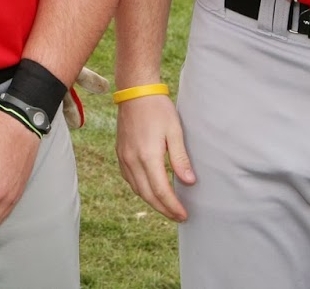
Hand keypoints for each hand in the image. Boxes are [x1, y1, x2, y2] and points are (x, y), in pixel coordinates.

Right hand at [115, 95, 193, 220]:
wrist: (135, 91)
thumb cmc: (158, 109)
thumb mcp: (175, 131)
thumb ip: (180, 159)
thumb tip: (189, 182)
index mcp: (148, 156)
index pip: (161, 191)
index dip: (173, 206)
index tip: (184, 215)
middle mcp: (132, 160)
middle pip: (148, 195)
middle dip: (164, 209)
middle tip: (178, 217)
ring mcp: (124, 157)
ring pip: (137, 189)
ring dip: (152, 202)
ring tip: (167, 207)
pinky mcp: (120, 153)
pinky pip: (129, 179)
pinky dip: (141, 189)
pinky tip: (150, 190)